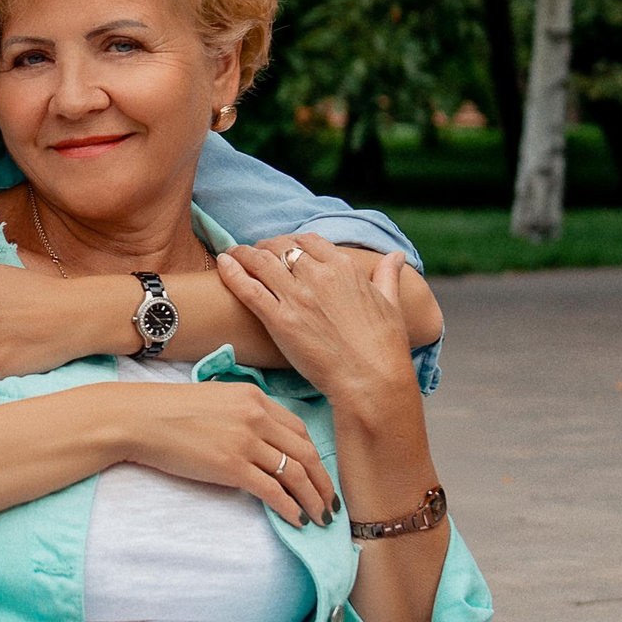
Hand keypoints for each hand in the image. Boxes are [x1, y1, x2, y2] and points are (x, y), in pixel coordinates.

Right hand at [118, 379, 335, 524]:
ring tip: (320, 518)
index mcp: (254, 397)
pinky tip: (297, 521)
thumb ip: (241, 412)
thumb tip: (257, 437)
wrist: (139, 419)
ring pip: (295, 474)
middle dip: (323, 482)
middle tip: (331, 504)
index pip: (299, 430)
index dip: (315, 457)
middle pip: (306, 453)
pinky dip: (290, 508)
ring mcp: (245, 441)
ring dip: (313, 500)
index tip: (320, 476)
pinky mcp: (231, 466)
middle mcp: (256, 417)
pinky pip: (273, 491)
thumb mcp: (214, 398)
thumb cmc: (168, 411)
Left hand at [216, 236, 417, 417]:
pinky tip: (224, 263)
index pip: (309, 242)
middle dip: (266, 247)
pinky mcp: (280, 320)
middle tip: (254, 253)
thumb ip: (388, 276)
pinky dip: (233, 272)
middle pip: (282, 248)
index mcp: (344, 268)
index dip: (293, 242)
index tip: (284, 248)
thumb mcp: (390, 304)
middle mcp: (319, 275)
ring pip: (261, 262)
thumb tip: (397, 256)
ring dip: (244, 254)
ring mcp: (297, 296)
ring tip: (233, 253)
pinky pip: (249, 288)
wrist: (370, 380)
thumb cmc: (384, 347)